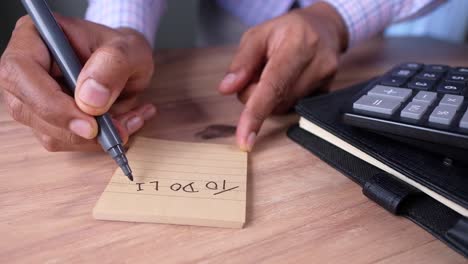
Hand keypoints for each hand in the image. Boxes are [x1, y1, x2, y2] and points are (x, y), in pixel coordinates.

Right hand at [0, 15, 155, 150]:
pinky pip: (65, 141)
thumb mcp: (130, 49)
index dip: (51, 103)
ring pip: (49, 133)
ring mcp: (31, 98)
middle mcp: (24, 68)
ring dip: (93, 138)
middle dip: (77, 128)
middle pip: (29, 110)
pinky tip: (122, 124)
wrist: (130, 64)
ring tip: (128, 121)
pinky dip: (96, 141)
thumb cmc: (124, 49)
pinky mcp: (46, 121)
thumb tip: (89, 99)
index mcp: (35, 37)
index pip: (21, 72)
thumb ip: (112, 66)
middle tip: (118, 130)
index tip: (90, 124)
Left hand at [218, 2, 347, 150]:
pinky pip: (294, 108)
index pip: (273, 86)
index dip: (256, 114)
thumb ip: (242, 62)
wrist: (324, 28)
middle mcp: (316, 64)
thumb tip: (227, 89)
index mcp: (298, 45)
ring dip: (269, 98)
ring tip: (275, 71)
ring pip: (283, 108)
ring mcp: (325, 81)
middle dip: (255, 94)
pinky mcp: (326, 93)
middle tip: (257, 72)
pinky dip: (283, 99)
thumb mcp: (258, 35)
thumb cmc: (288, 30)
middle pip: (274, 101)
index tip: (244, 139)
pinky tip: (288, 80)